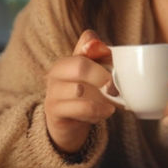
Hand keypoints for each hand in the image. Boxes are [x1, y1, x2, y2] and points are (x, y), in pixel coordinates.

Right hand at [44, 29, 114, 153]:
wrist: (68, 123)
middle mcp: (55, 73)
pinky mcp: (54, 112)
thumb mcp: (93, 74)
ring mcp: (52, 92)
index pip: (86, 45)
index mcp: (67, 60)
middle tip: (114, 87)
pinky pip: (80, 109)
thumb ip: (99, 57)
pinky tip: (104, 112)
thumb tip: (101, 45)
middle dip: (101, 76)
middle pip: (80, 66)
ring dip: (101, 99)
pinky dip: (97, 112)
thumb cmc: (84, 94)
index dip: (104, 53)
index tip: (115, 66)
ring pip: (79, 90)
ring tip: (110, 104)